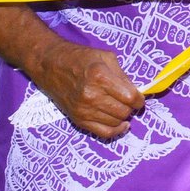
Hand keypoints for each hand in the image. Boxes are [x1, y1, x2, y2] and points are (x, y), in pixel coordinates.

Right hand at [29, 37, 143, 138]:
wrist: (50, 66)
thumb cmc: (80, 58)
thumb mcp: (106, 57)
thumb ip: (122, 75)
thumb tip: (137, 91)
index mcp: (100, 77)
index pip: (130, 97)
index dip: (139, 99)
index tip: (139, 97)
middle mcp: (92, 96)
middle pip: (124, 111)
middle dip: (131, 107)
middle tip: (129, 101)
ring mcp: (83, 110)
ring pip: (116, 122)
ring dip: (123, 116)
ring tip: (121, 107)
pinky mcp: (78, 120)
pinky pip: (103, 133)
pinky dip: (116, 131)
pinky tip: (121, 124)